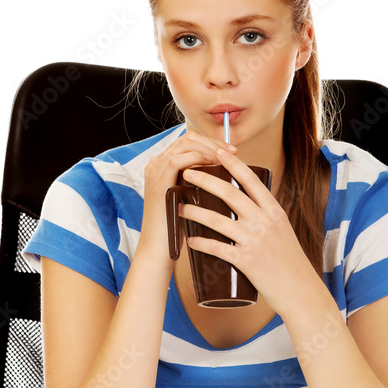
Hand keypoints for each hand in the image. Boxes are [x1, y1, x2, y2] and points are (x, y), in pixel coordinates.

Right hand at [138, 129, 236, 268]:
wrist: (160, 248)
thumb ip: (200, 182)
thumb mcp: (190, 197)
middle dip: (213, 142)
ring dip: (208, 147)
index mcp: (163, 165)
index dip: (212, 142)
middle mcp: (156, 163)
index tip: (232, 152)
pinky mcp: (158, 182)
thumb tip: (228, 173)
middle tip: (232, 152)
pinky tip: (211, 163)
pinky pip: (177, 160)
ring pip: (184, 144)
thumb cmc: (179, 227)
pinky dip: (196, 157)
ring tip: (225, 157)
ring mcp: (155, 171)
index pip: (189, 142)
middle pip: (187, 139)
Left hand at [178, 148, 314, 311]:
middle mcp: (265, 221)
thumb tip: (241, 204)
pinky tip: (189, 240)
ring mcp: (255, 241)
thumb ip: (264, 216)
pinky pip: (218, 248)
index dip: (233, 164)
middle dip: (205, 180)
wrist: (300, 291)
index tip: (217, 151)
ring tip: (180, 207)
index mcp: (274, 211)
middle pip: (230, 194)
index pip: (251, 180)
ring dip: (195, 212)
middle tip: (187, 172)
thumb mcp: (281, 231)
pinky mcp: (247, 261)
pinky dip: (201, 243)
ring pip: (218, 220)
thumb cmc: (289, 262)